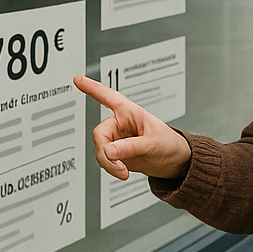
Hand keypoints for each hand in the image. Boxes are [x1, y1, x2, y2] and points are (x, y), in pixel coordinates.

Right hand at [72, 75, 191, 180]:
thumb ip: (130, 147)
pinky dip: (111, 168)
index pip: (107, 96)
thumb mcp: (152, 143)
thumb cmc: (169, 144)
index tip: (77, 80)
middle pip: (99, 135)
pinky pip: (105, 160)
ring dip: (108, 164)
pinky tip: (122, 171)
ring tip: (124, 171)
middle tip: (118, 166)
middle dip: (105, 153)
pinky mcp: (117, 153)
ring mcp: (117, 139)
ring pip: (100, 150)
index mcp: (129, 112)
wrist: (175, 161)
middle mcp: (120, 124)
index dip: (91, 88)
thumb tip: (109, 151)